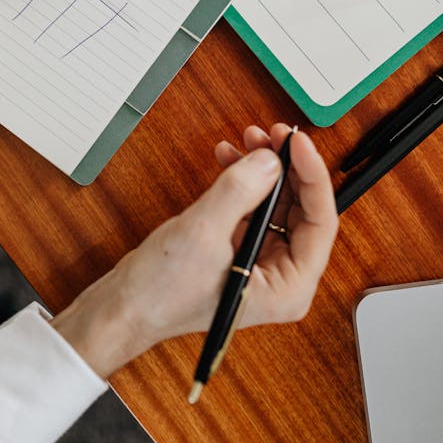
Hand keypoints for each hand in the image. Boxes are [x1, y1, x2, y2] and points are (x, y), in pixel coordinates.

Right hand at [51, 124, 337, 377]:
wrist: (123, 307)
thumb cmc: (161, 293)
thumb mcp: (202, 234)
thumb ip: (239, 192)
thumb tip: (270, 161)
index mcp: (288, 287)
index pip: (320, 222)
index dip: (311, 175)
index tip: (296, 142)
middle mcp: (281, 277)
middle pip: (301, 209)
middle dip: (286, 167)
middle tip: (272, 134)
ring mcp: (260, 262)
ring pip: (277, 203)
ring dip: (264, 169)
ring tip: (248, 140)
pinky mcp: (238, 250)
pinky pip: (253, 207)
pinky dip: (244, 181)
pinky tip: (229, 159)